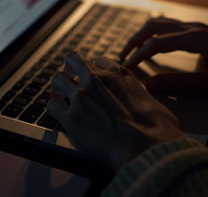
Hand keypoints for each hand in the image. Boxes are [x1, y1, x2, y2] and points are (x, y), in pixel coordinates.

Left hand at [47, 52, 183, 169]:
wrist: (146, 147)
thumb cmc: (156, 128)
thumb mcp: (152, 100)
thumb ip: (139, 94)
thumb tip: (142, 103)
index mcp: (118, 74)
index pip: (98, 61)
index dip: (94, 69)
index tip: (92, 77)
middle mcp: (97, 80)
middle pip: (72, 60)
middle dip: (69, 68)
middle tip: (69, 79)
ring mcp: (81, 97)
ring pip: (57, 79)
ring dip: (58, 88)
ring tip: (59, 96)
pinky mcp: (70, 117)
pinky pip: (51, 106)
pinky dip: (54, 109)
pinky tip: (58, 114)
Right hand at [120, 17, 207, 92]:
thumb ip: (181, 84)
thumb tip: (151, 86)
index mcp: (195, 38)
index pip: (156, 43)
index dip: (138, 56)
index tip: (125, 70)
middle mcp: (193, 28)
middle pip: (154, 26)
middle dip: (134, 40)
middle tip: (121, 58)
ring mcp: (197, 27)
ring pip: (160, 24)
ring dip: (143, 35)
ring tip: (131, 52)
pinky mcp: (199, 32)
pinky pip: (169, 28)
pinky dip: (154, 35)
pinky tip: (151, 47)